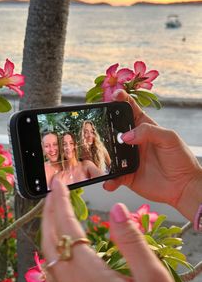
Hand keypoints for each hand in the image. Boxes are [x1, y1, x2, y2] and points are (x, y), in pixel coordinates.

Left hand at [42, 179, 179, 281]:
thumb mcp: (153, 281)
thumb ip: (132, 243)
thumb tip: (117, 209)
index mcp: (89, 276)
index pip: (66, 227)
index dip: (61, 202)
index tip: (58, 183)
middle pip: (49, 238)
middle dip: (49, 210)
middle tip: (54, 190)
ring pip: (47, 253)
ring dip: (49, 226)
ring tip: (55, 207)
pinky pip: (53, 267)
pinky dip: (54, 243)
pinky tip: (62, 239)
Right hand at [103, 89, 201, 220]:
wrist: (183, 186)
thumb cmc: (181, 159)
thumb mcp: (169, 138)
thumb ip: (148, 132)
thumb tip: (126, 136)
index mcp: (144, 128)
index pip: (130, 110)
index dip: (122, 100)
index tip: (115, 95)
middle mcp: (134, 142)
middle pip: (115, 131)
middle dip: (105, 127)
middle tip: (99, 128)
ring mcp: (128, 159)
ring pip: (110, 154)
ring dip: (103, 156)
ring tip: (99, 159)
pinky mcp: (127, 175)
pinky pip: (114, 176)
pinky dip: (109, 180)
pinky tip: (108, 182)